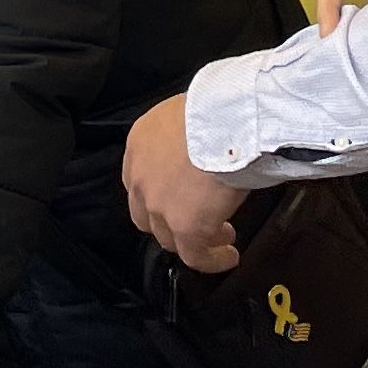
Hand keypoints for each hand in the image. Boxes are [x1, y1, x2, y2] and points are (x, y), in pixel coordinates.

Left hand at [122, 92, 246, 271]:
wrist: (227, 120)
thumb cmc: (217, 108)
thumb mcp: (187, 115)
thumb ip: (184, 136)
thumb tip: (203, 147)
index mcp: (139, 144)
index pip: (140, 179)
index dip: (160, 193)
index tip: (182, 196)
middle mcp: (140, 177)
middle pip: (147, 214)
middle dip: (170, 220)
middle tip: (199, 218)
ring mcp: (159, 205)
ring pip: (169, 237)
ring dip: (194, 240)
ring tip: (221, 235)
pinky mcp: (184, 226)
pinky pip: (195, 256)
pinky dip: (211, 260)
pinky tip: (228, 256)